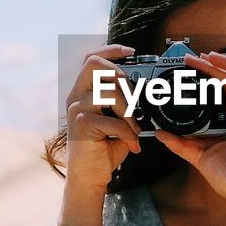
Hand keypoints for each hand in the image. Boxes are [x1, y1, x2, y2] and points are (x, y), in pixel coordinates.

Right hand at [59, 44, 141, 225]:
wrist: (90, 176)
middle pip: (94, 64)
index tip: (132, 52)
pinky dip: (128, 134)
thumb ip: (125, 102)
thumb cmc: (105, 147)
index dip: (111, 50)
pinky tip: (133, 145)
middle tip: (134, 98)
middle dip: (120, 76)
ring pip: (108, 93)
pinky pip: (112, 122)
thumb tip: (149, 89)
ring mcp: (76, 110)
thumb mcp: (117, 119)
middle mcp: (76, 96)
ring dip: (130, 111)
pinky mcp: (81, 126)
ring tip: (137, 128)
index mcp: (84, 91)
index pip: (91, 57)